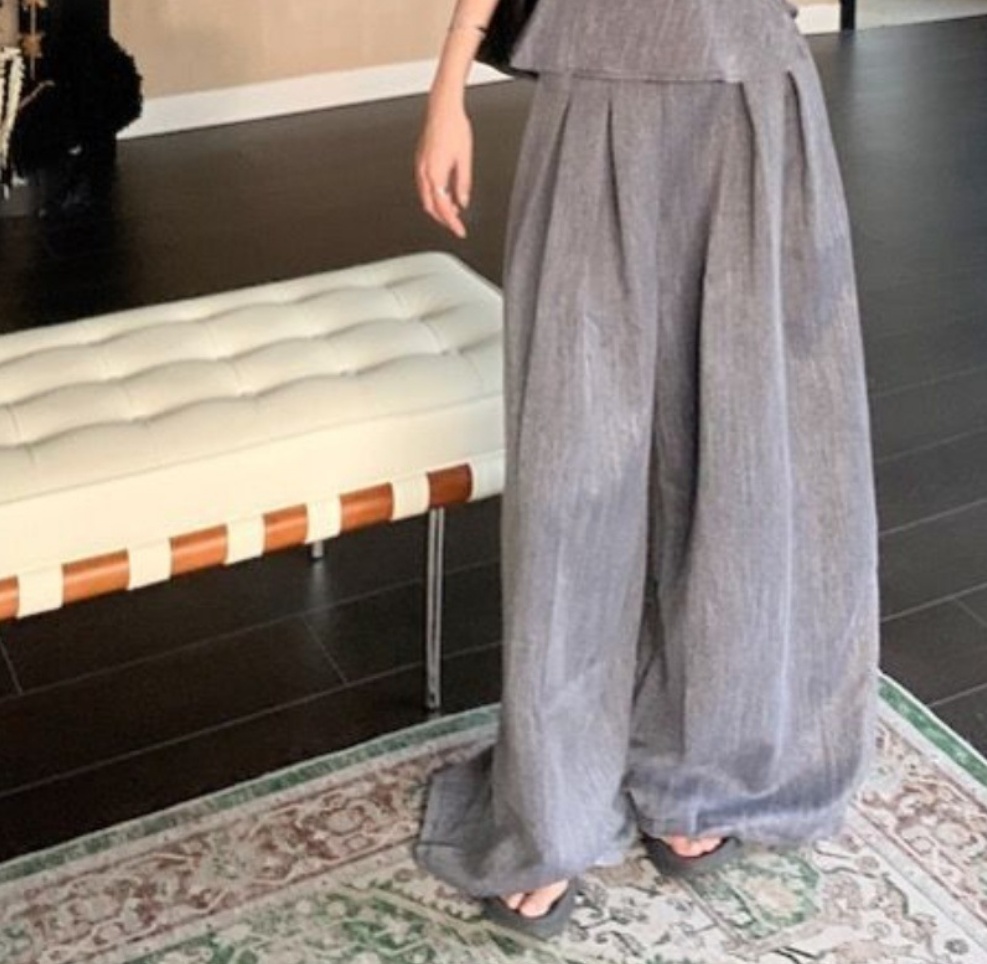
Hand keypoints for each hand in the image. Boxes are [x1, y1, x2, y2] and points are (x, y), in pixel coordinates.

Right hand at [415, 97, 472, 238]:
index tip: (459, 231)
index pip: (443, 208)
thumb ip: (463, 184)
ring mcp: (420, 167)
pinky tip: (445, 194)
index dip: (452, 223)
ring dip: (438, 207)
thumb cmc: (454, 128)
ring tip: (453, 210)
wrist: (442, 108)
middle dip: (443, 218)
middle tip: (456, 224)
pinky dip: (434, 195)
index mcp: (435, 173)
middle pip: (431, 207)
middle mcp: (424, 172)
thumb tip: (463, 202)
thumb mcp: (465, 159)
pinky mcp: (420, 161)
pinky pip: (424, 186)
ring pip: (426, 198)